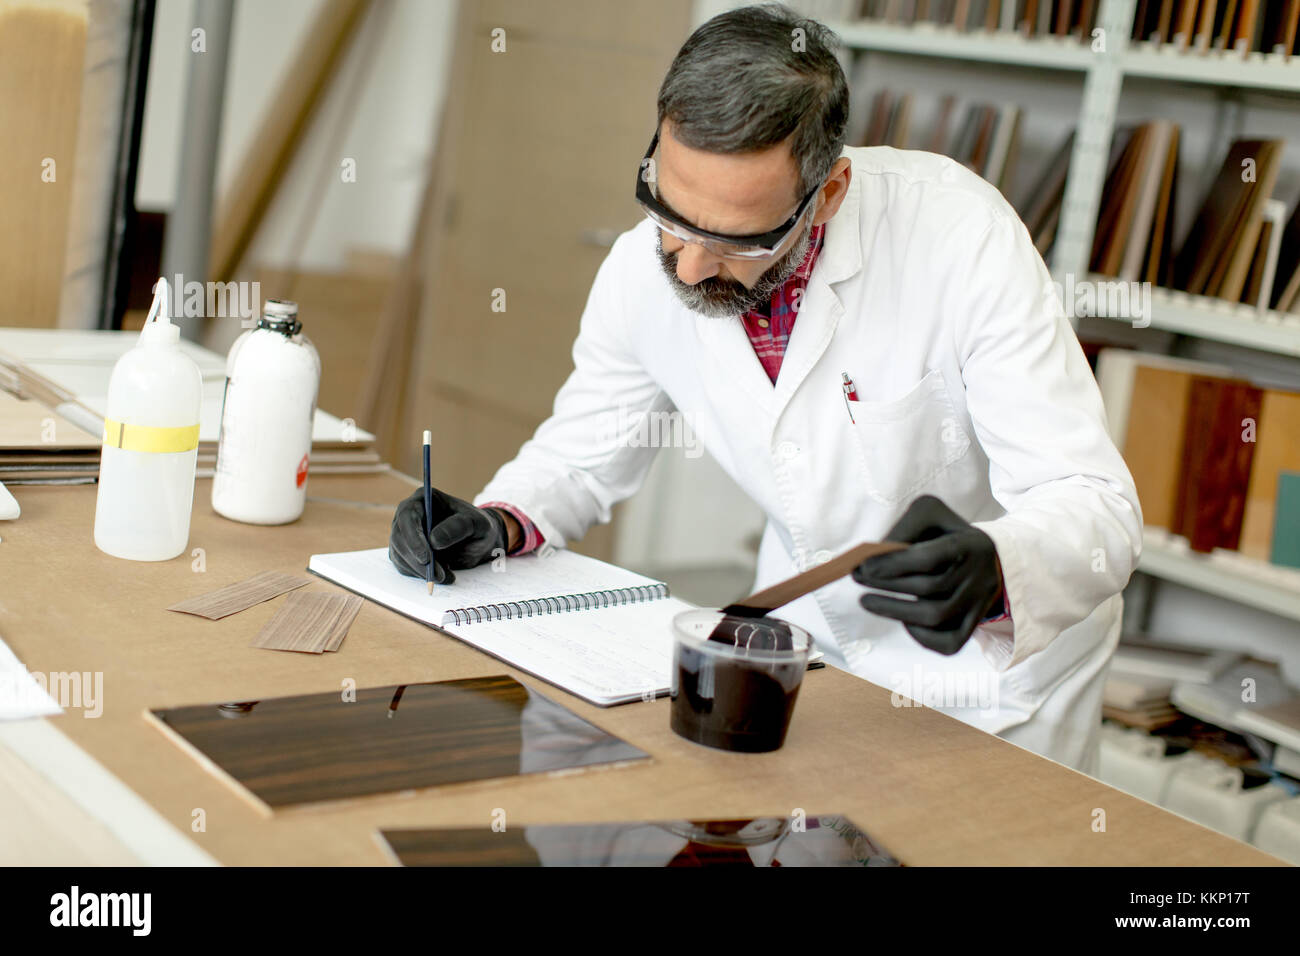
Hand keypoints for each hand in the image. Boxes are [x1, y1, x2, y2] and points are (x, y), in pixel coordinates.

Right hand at [388, 487, 507, 583]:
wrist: (478, 540)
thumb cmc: (477, 526)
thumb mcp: (477, 523)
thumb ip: (458, 527)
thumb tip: (433, 540)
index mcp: (423, 499)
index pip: (407, 516)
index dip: (413, 537)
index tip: (426, 558)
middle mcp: (409, 515)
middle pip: (399, 538)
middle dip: (417, 561)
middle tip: (438, 575)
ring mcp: (405, 534)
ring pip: (400, 556)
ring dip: (420, 571)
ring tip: (446, 576)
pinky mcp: (406, 552)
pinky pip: (405, 567)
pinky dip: (421, 576)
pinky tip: (442, 576)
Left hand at [852, 495, 1002, 655]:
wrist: (987, 556)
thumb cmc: (946, 533)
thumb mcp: (929, 515)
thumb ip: (902, 529)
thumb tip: (875, 557)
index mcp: (969, 544)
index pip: (929, 558)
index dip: (893, 564)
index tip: (865, 566)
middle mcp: (980, 575)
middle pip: (929, 588)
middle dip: (886, 585)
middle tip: (858, 578)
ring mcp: (979, 603)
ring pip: (936, 616)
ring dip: (895, 611)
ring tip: (867, 600)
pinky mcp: (975, 624)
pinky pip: (950, 643)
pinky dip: (922, 636)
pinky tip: (904, 620)